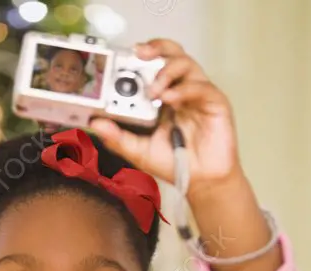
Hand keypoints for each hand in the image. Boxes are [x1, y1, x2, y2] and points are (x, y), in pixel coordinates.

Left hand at [89, 39, 241, 196]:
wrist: (201, 181)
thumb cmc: (174, 163)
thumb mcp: (139, 151)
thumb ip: (118, 138)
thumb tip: (95, 124)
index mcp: (164, 96)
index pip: (154, 65)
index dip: (141, 57)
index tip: (124, 57)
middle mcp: (181, 89)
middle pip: (172, 54)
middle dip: (156, 48)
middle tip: (138, 53)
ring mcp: (198, 94)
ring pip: (186, 63)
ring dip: (166, 71)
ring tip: (154, 90)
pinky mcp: (215, 102)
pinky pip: (201, 86)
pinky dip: (184, 89)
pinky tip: (170, 99)